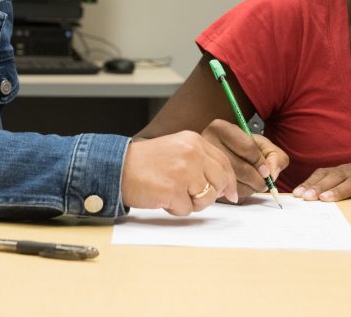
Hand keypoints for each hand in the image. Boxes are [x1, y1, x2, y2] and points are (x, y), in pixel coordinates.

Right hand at [121, 130, 237, 214]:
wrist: (118, 167)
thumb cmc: (145, 162)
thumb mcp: (177, 149)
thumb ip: (200, 161)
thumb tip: (224, 185)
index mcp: (194, 141)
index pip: (224, 162)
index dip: (230, 181)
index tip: (231, 193)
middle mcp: (192, 153)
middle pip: (220, 182)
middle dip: (211, 194)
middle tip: (195, 197)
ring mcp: (184, 171)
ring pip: (206, 198)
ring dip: (191, 202)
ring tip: (173, 193)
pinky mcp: (174, 190)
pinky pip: (187, 209)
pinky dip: (175, 209)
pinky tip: (163, 198)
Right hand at [200, 119, 288, 199]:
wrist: (222, 154)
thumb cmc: (243, 149)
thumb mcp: (261, 145)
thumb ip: (275, 156)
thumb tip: (272, 173)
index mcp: (220, 128)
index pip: (247, 147)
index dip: (261, 162)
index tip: (267, 170)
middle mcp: (206, 143)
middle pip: (240, 168)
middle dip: (258, 179)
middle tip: (264, 182)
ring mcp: (202, 163)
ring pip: (234, 183)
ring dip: (250, 188)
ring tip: (254, 184)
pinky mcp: (204, 181)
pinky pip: (226, 193)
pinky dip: (240, 194)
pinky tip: (243, 186)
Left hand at [293, 161, 350, 200]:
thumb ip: (337, 188)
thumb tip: (311, 201)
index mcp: (347, 171)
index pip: (325, 174)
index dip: (311, 183)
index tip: (297, 194)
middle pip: (336, 176)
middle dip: (319, 186)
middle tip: (306, 198)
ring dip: (340, 190)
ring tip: (326, 199)